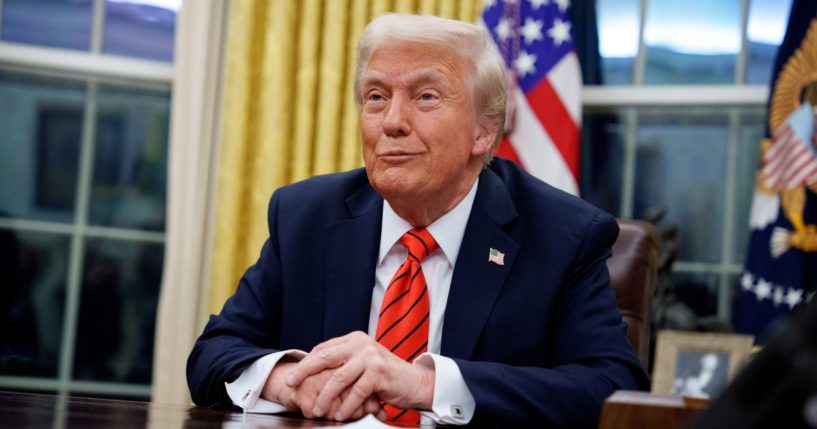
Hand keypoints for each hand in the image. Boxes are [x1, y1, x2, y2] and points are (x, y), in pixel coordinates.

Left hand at [285, 331, 434, 421]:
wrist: (416, 383)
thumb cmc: (387, 377)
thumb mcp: (364, 364)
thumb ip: (344, 363)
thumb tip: (314, 371)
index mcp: (355, 339)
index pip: (324, 349)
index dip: (307, 362)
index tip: (294, 375)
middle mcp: (361, 344)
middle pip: (325, 358)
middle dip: (304, 372)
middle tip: (291, 383)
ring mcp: (371, 357)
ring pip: (338, 378)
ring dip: (325, 396)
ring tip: (317, 410)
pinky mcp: (379, 372)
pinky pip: (356, 391)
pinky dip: (346, 406)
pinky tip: (340, 415)